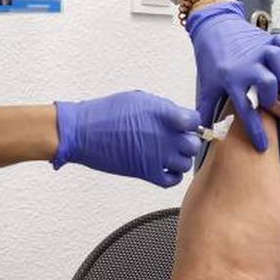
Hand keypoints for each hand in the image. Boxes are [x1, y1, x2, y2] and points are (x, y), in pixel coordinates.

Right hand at [53, 91, 201, 187]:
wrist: (83, 132)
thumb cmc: (105, 113)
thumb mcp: (139, 99)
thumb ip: (163, 108)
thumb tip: (177, 116)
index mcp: (163, 114)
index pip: (195, 120)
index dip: (192, 123)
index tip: (187, 125)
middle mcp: (164, 136)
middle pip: (193, 144)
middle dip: (187, 142)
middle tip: (178, 141)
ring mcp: (157, 156)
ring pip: (185, 164)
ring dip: (179, 159)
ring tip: (167, 154)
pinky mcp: (146, 173)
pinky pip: (172, 180)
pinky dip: (171, 175)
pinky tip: (164, 167)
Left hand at [186, 0, 279, 151]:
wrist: (213, 27)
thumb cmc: (211, 57)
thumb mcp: (207, 86)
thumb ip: (206, 110)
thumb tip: (202, 133)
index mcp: (230, 79)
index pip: (245, 110)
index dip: (255, 131)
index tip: (262, 145)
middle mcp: (246, 64)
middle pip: (267, 83)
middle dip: (272, 97)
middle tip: (268, 101)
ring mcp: (259, 50)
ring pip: (278, 62)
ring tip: (279, 83)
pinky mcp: (268, 38)